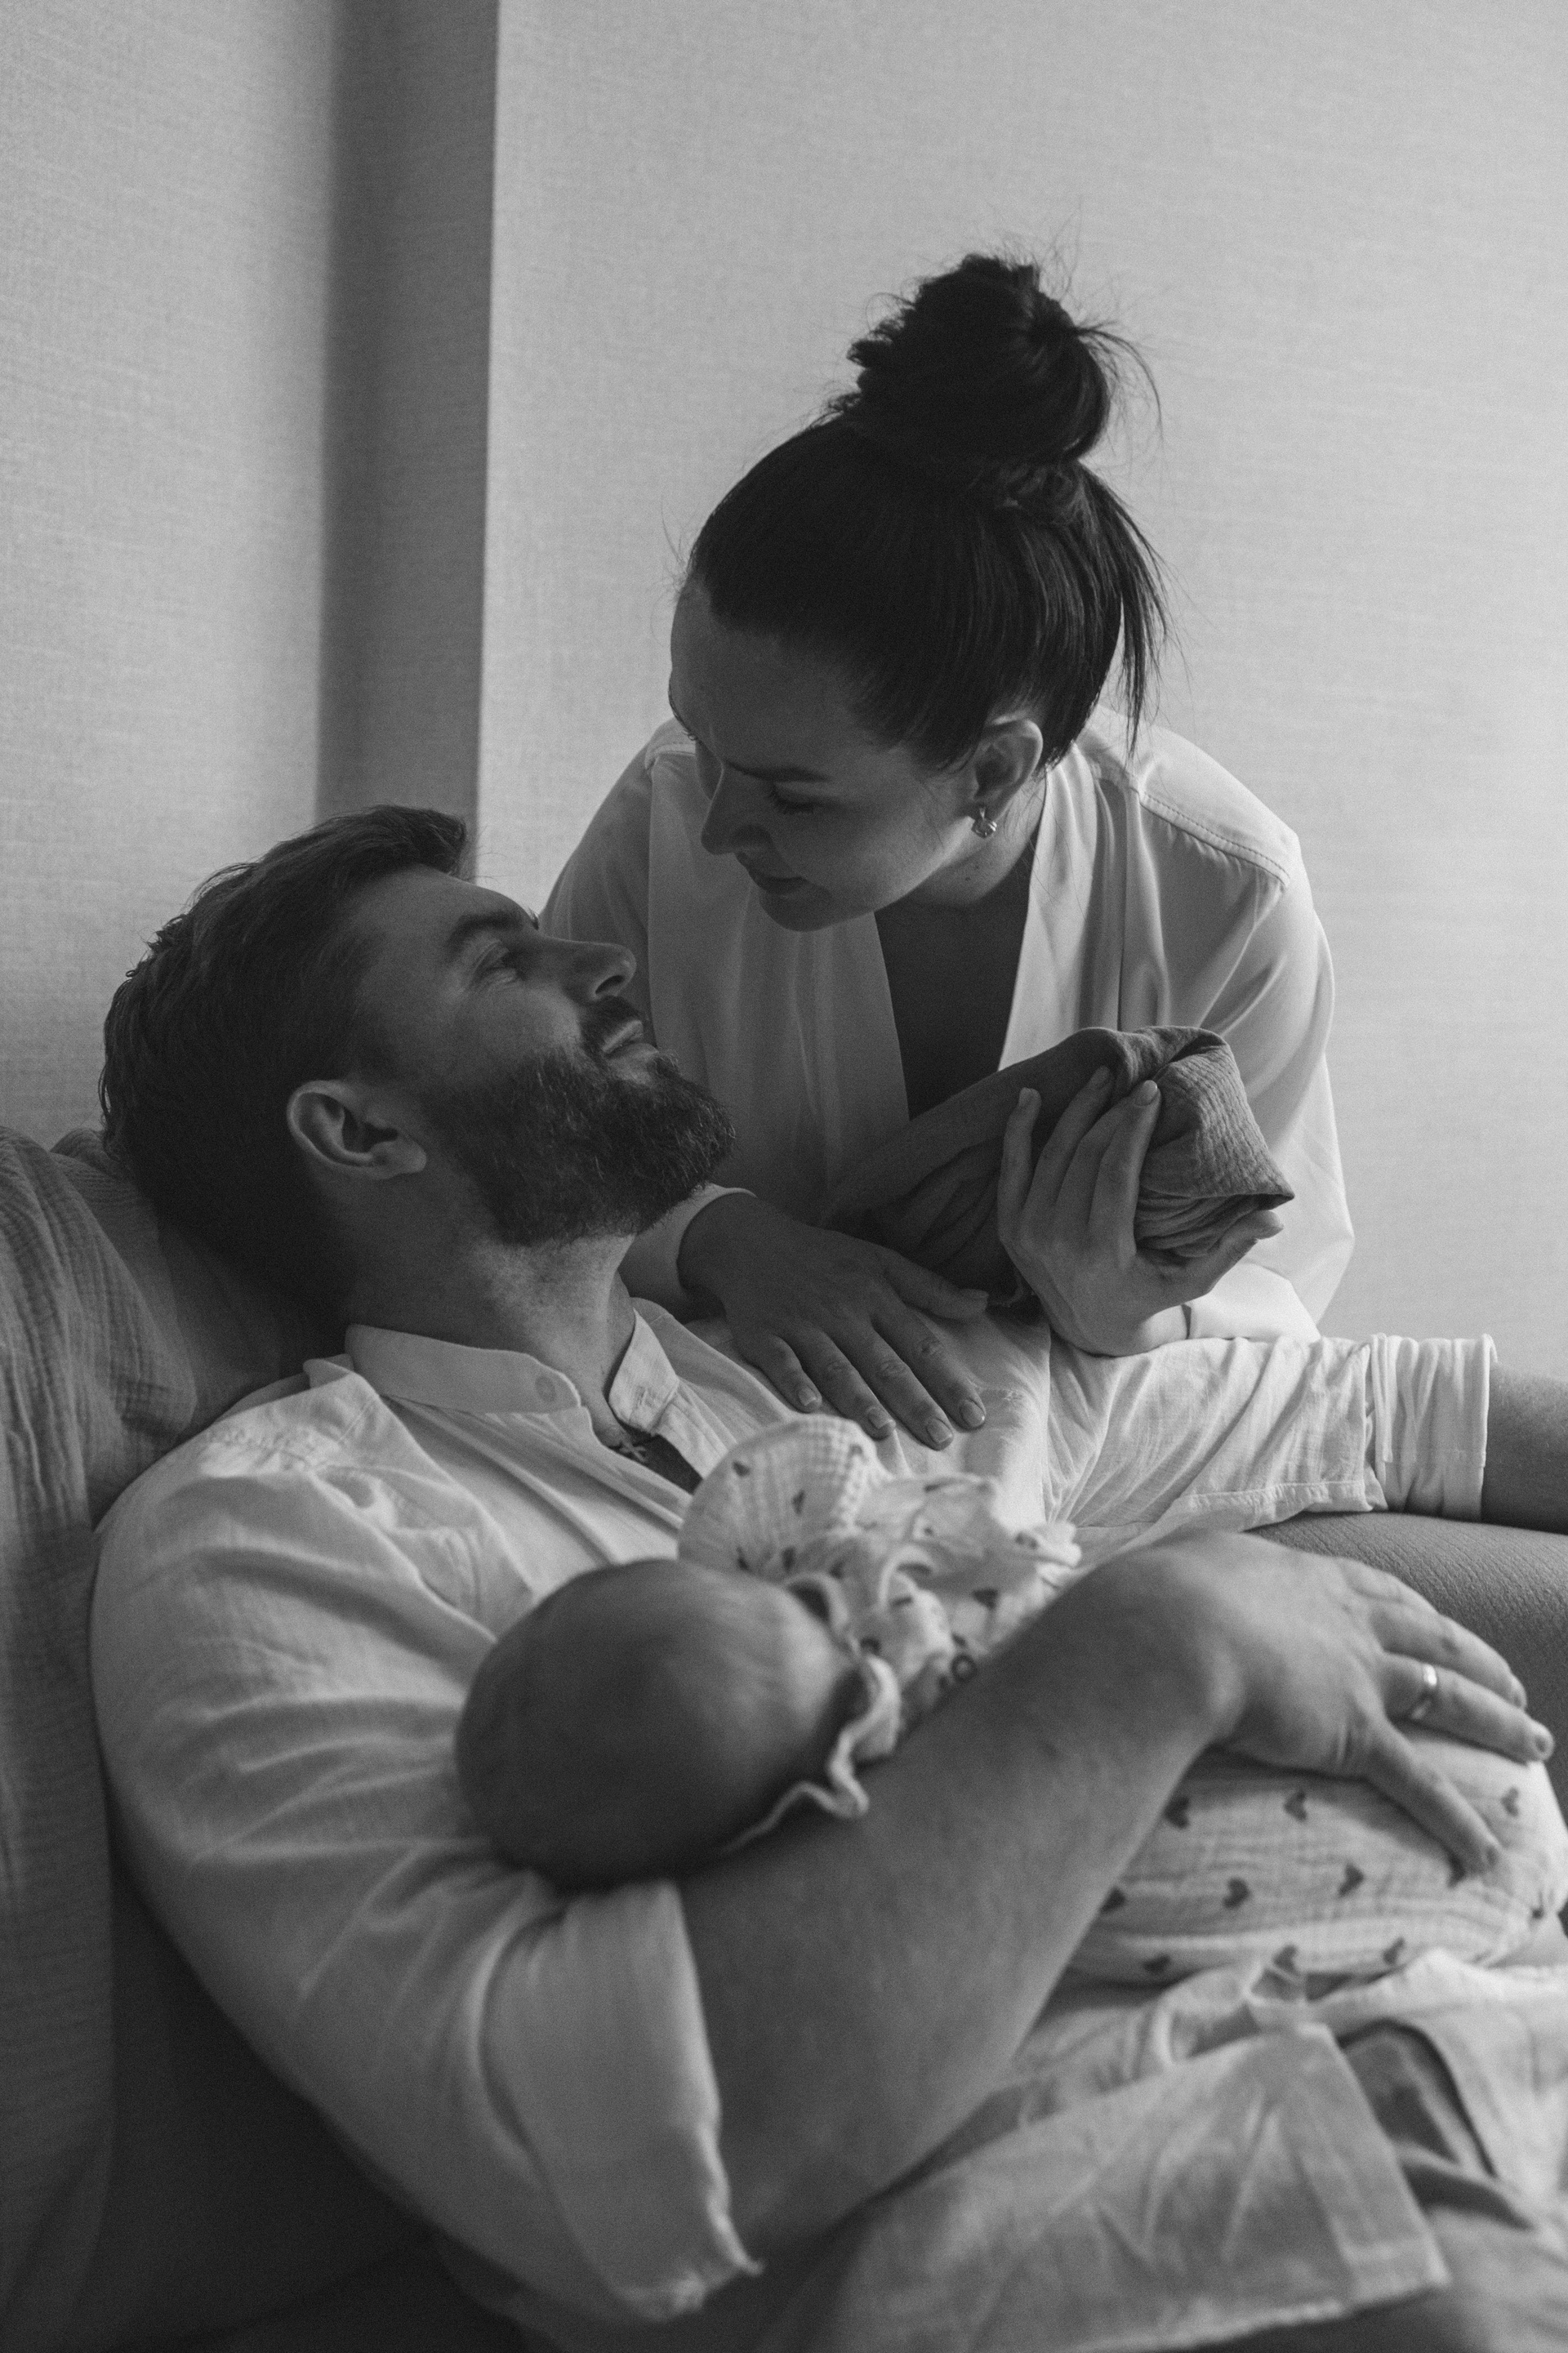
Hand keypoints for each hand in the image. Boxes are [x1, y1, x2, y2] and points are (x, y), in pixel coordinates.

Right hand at [677, 1194, 989, 1446]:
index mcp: (876, 1296)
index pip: (920, 1345)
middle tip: (941, 1437)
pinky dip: (795, 1382)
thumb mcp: (880, 1260)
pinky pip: (781, 1362)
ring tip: (883, 1430)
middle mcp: (843, 1313)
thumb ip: (930, 1288)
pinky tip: (810, 1405)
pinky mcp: (764, 1335)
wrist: (750, 1241)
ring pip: (836, 1367)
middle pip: (884, 1364)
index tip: (973, 1415)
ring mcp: (803, 1325)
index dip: (948, 1381)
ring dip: (859, 1399)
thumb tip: (981, 1302)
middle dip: (914, 1402)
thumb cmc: (825, 1257)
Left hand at [996, 1073, 1282, 1353]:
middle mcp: (1059, 1241)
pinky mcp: (1010, 1228)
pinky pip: (1012, 1168)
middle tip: (1135, 1082)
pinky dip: (1018, 1129)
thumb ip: (1231, 1248)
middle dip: (1112, 1112)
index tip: (1151, 1091)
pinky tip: (1030, 1096)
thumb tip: (1275, 1218)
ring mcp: (1029, 1234)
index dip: (1132, 1126)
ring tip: (1101, 1078)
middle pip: (1085, 1156)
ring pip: (1052, 1153)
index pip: (1115, 1172)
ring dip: (1076, 1110)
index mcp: (1103, 1253)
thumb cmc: (1148, 1296)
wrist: (1089, 1327)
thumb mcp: (1192, 1280)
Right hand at [1078, 1532, 1551, 1871]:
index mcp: (1304, 1578)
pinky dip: (1457, 1820)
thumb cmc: (1152, 1600)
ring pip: (1448, 1698)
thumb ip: (1193, 1576)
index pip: (1378, 1592)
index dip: (1414, 1610)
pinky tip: (1486, 1850)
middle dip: (1478, 1660)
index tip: (1436, 1620)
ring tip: (1536, 1743)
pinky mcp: (1353, 1733)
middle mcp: (1344, 1619)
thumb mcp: (1178, 1566)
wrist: (1167, 1632)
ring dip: (1500, 1722)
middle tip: (1513, 1681)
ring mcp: (1356, 1674)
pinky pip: (1420, 1784)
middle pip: (1432, 1637)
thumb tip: (1173, 1585)